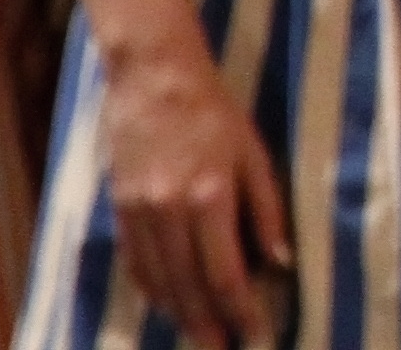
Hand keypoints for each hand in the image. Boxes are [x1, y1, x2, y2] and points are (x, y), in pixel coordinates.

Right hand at [97, 31, 291, 341]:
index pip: (225, 273)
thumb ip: (267, 210)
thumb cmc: (213, 110)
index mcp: (210, 196)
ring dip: (179, 314)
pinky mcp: (120, 206)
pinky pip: (135, 261)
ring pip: (159, 280)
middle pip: (188, 286)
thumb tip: (281, 261)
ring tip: (198, 336)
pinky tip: (165, 303)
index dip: (240, 310)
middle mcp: (170, 210)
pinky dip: (151, 288)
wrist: (152, 76)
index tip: (256, 332)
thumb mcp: (254, 154)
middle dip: (207, 325)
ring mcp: (139, 211)